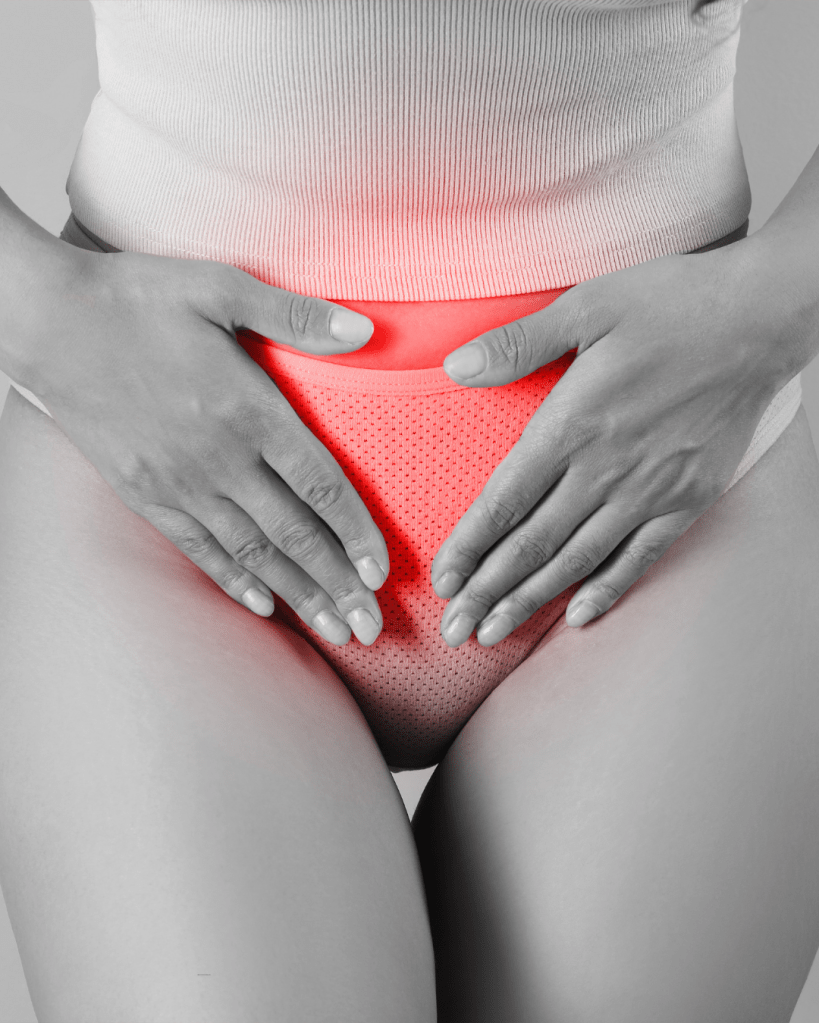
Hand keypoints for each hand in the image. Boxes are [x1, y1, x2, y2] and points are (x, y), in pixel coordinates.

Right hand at [25, 245, 388, 645]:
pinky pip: (199, 549)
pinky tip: (264, 605)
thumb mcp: (222, 287)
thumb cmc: (137, 299)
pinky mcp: (145, 495)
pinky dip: (234, 580)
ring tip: (334, 631)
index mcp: (249, 409)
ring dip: (298, 594)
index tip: (381, 571)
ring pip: (252, 552)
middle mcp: (220, 458)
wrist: (48, 322)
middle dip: (337, 585)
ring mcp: (180, 483)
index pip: (321, 484)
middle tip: (371, 627)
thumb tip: (368, 329)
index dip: (356, 532)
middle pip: (293, 533)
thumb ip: (297, 315)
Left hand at [432, 240, 786, 644]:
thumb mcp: (585, 305)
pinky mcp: (687, 498)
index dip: (469, 546)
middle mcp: (605, 469)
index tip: (443, 581)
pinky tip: (578, 617)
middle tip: (454, 630)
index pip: (505, 501)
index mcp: (572, 425)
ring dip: (531, 599)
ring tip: (494, 633)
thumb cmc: (671, 305)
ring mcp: (649, 490)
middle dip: (487, 591)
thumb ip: (518, 343)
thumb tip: (455, 367)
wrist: (761, 318)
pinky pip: (641, 556)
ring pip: (577, 559)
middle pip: (533, 543)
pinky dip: (608, 588)